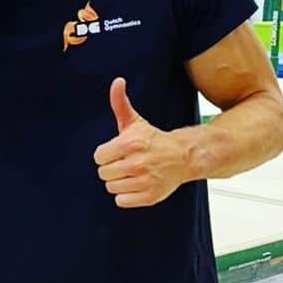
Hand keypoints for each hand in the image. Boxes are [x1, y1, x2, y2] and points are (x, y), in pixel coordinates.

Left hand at [93, 78, 190, 207]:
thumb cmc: (154, 140)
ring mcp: (144, 181)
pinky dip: (127, 196)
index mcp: (130, 144)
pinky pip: (121, 201)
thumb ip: (120, 103)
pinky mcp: (149, 196)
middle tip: (126, 163)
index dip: (107, 154)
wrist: (183, 156)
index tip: (117, 152)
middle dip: (112, 168)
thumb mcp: (135, 122)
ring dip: (119, 182)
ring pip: (111, 188)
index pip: (98, 157)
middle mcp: (137, 163)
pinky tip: (137, 185)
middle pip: (103, 173)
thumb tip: (117, 82)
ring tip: (132, 174)